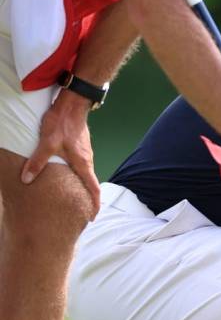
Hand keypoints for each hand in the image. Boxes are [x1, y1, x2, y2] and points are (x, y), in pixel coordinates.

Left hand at [21, 90, 100, 216]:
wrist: (73, 104)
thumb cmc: (62, 123)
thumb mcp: (47, 143)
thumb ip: (37, 161)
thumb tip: (27, 180)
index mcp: (82, 162)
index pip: (93, 188)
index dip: (94, 203)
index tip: (93, 216)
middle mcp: (86, 159)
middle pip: (90, 182)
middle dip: (87, 197)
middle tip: (82, 210)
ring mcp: (85, 152)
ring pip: (85, 173)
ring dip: (82, 184)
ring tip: (74, 194)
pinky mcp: (80, 146)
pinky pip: (81, 164)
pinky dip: (78, 173)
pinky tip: (68, 173)